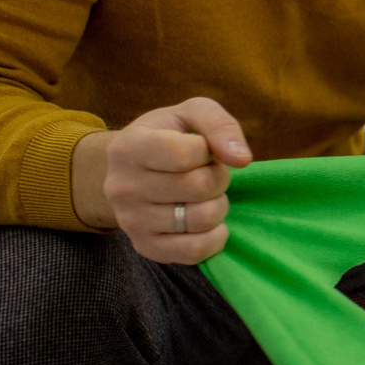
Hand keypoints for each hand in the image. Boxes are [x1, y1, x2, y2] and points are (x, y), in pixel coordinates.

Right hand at [72, 97, 252, 263]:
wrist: (132, 170)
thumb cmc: (169, 136)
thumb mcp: (190, 113)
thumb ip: (219, 124)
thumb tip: (241, 159)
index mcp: (128, 148)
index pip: (183, 155)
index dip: (206, 151)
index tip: (200, 149)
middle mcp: (122, 187)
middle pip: (199, 187)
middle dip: (217, 177)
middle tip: (207, 173)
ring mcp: (131, 221)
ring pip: (203, 218)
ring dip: (218, 204)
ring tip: (203, 195)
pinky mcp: (146, 247)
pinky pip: (197, 250)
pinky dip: (216, 235)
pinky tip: (206, 220)